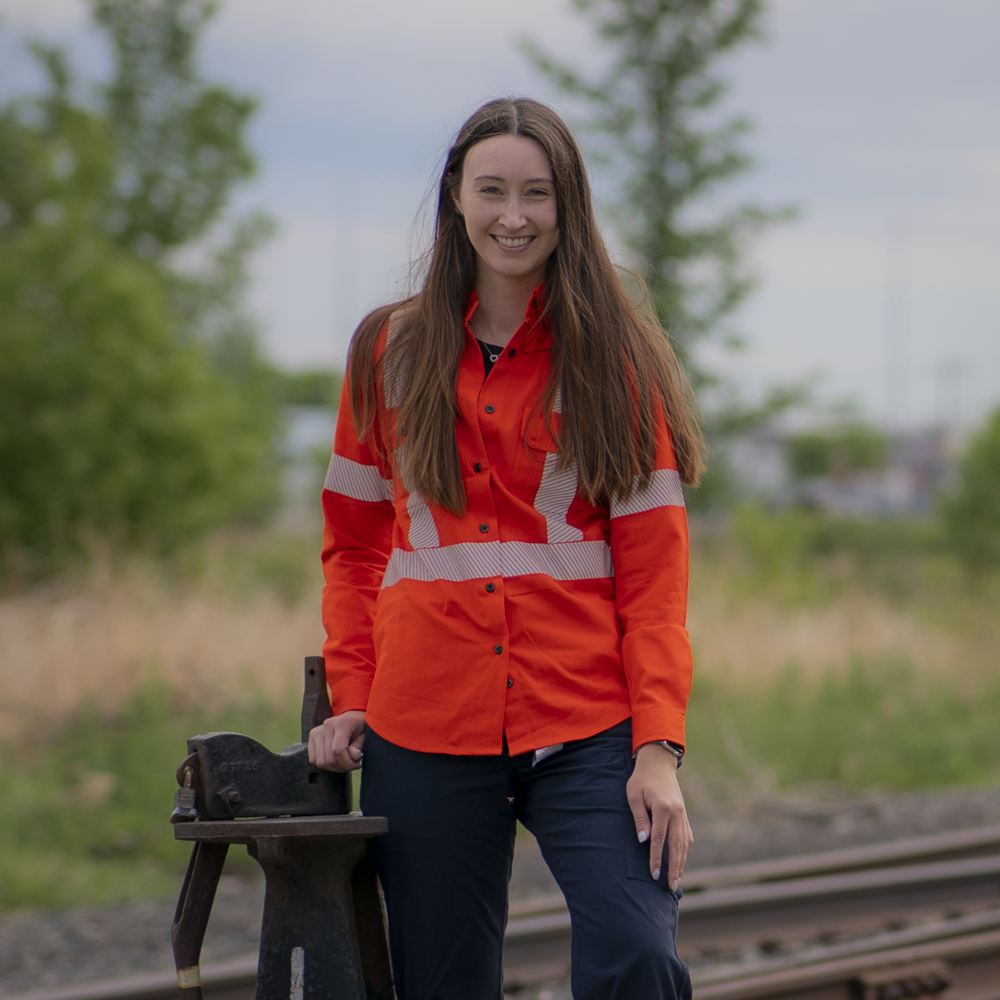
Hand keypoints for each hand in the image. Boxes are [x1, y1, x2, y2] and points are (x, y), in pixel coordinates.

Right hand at [308, 710, 366, 771]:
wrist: (352, 717)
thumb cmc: (360, 728)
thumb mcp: (365, 736)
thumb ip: (359, 746)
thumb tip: (354, 756)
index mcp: (342, 724)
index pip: (338, 751)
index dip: (347, 763)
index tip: (357, 765)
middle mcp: (327, 725)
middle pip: (329, 759)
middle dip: (342, 767)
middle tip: (351, 764)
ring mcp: (317, 730)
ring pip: (321, 762)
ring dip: (333, 768)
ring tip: (344, 762)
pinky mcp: (312, 735)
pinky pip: (313, 759)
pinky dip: (324, 764)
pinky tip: (334, 759)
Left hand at [626, 743, 693, 890]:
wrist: (658, 763)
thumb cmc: (642, 779)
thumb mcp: (634, 795)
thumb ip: (640, 818)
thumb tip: (644, 841)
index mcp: (664, 808)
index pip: (659, 839)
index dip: (656, 858)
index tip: (653, 874)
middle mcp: (677, 813)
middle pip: (677, 846)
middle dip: (674, 868)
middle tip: (670, 887)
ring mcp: (684, 814)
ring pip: (685, 843)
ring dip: (682, 863)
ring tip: (677, 881)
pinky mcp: (685, 815)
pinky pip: (688, 837)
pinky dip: (685, 852)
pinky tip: (681, 863)